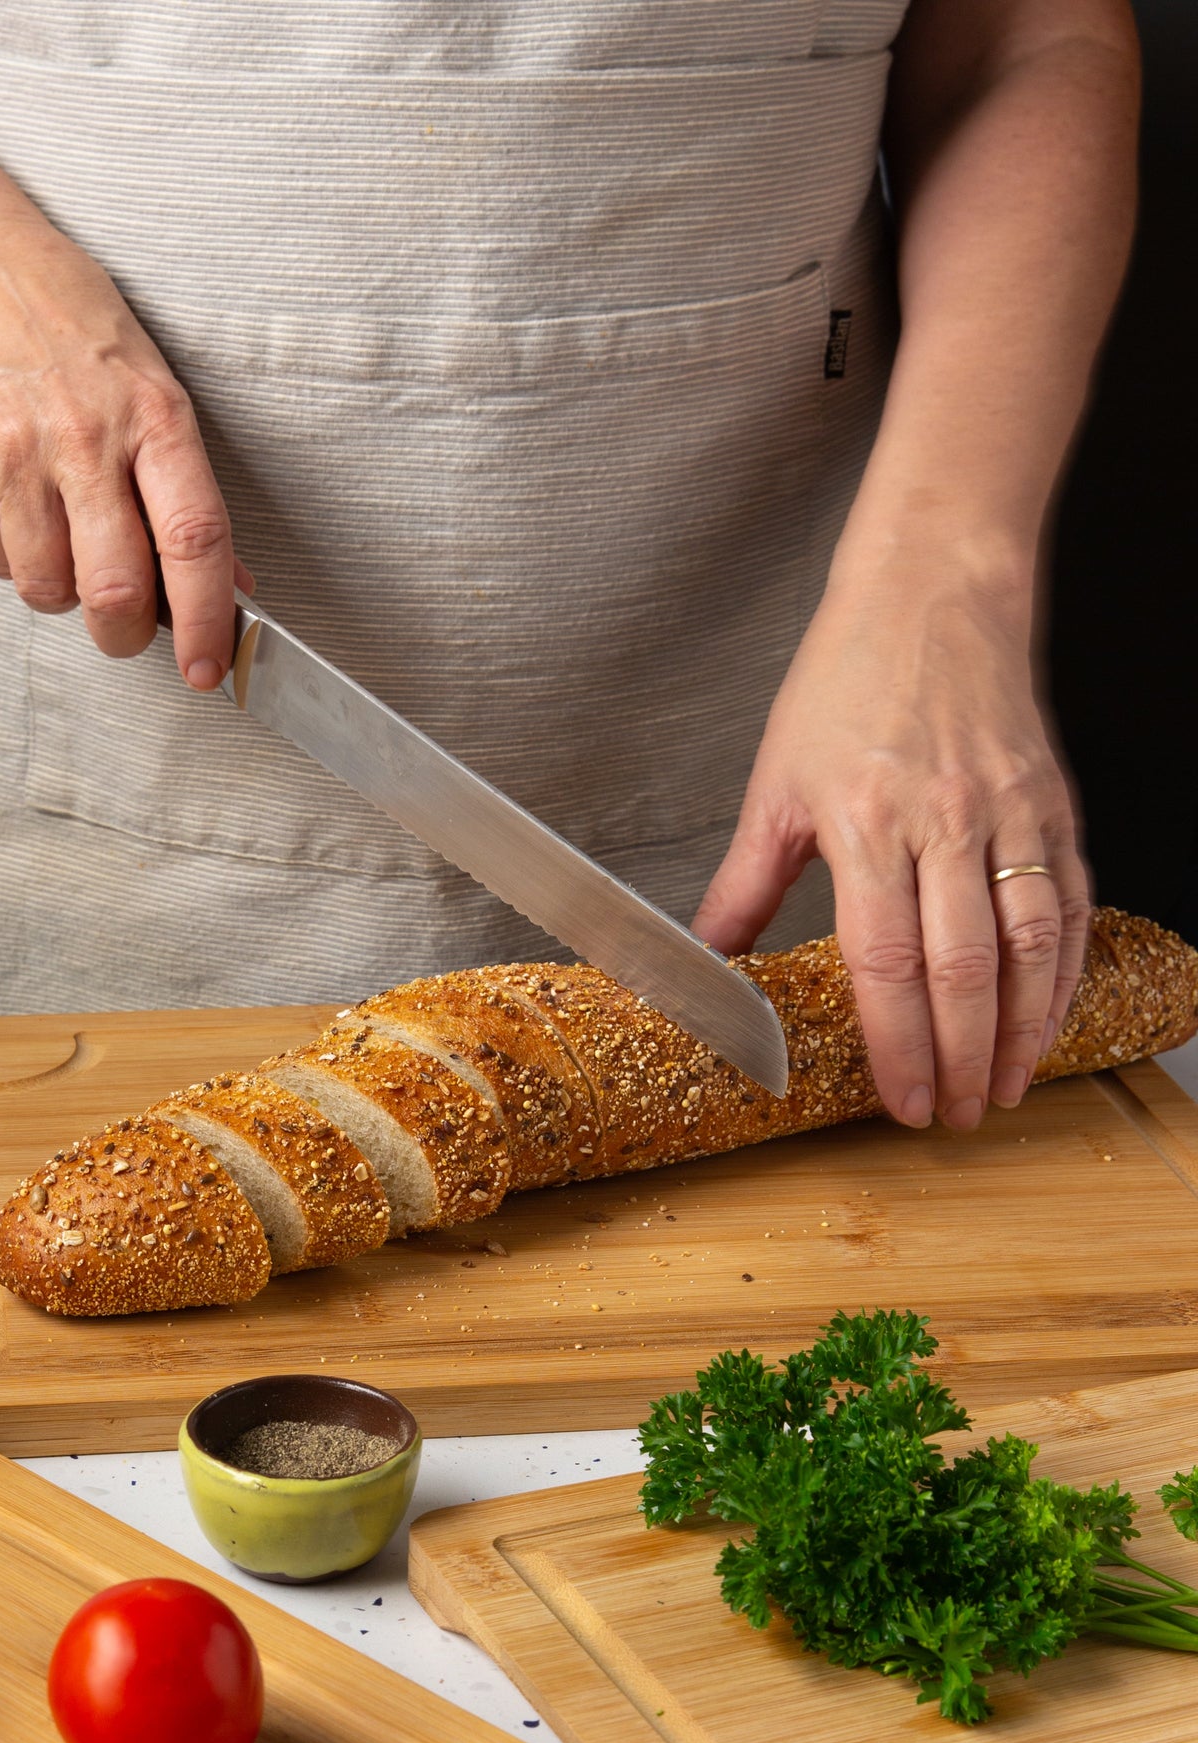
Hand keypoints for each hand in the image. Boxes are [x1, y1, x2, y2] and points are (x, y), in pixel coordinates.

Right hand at [0, 193, 247, 688]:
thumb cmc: (66, 320)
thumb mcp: (147, 384)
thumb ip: (183, 487)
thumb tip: (230, 583)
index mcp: (153, 414)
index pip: (194, 540)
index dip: (206, 620)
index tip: (207, 668)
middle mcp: (85, 436)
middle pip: (116, 591)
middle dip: (125, 636)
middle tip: (125, 631)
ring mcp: (15, 453)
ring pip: (47, 590)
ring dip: (61, 589)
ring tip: (60, 535)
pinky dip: (9, 557)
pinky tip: (16, 505)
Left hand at [692, 560, 1090, 1128]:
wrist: (934, 592)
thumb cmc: (848, 680)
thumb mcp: (775, 783)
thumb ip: (746, 883)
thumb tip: (708, 957)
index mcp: (866, 823)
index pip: (885, 960)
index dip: (897, 1042)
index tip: (900, 1100)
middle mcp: (945, 823)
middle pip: (962, 969)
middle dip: (958, 1059)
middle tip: (951, 1116)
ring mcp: (1008, 816)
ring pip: (1030, 946)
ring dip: (1019, 1032)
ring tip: (1000, 1088)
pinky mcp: (1051, 807)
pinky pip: (1068, 906)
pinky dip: (1062, 975)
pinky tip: (1043, 1020)